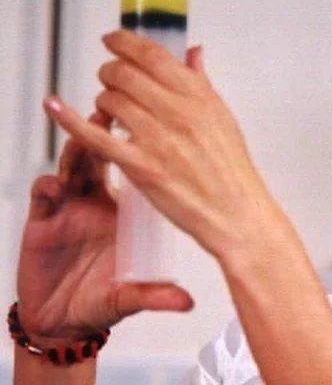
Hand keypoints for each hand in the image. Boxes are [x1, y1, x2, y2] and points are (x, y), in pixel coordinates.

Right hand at [16, 110, 192, 345]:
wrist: (63, 320)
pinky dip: (48, 186)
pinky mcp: (41, 221)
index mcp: (122, 210)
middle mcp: (94, 201)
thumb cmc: (101, 298)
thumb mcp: (131, 297)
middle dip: (104, 133)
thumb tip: (187, 303)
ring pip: (72, 166)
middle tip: (112, 114)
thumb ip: (155, 295)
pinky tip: (55, 186)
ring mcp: (68, 208)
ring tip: (85, 138)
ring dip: (77, 150)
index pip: (132, 168)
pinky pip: (44, 195)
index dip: (138, 148)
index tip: (153, 129)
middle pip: (100, 156)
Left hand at [42, 31, 275, 259]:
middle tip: (110, 78)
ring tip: (110, 110)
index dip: (124, 42)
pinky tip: (54, 106)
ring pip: (108, 101)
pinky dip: (69, 119)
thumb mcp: (222, 117)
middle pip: (124, 73)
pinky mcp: (139, 165)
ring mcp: (156, 138)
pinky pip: (95, 136)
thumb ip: (201, 82)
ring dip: (103, 100)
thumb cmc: (229, 168)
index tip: (113, 40)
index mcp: (198, 95)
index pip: (152, 55)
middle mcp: (177, 111)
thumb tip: (193, 53)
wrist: (234, 210)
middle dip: (110, 71)